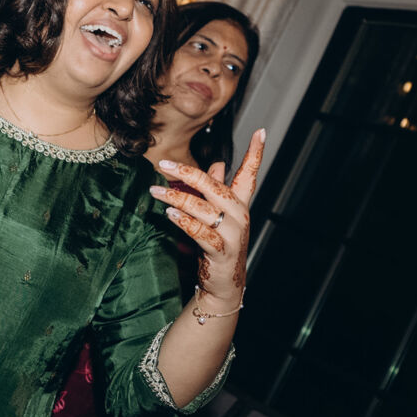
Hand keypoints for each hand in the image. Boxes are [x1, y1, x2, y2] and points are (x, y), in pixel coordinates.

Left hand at [151, 130, 265, 306]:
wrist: (223, 284)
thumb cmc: (219, 244)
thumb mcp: (218, 215)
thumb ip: (217, 189)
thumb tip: (218, 164)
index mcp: (239, 205)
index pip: (250, 175)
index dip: (255, 154)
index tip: (261, 132)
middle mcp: (239, 216)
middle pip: (215, 188)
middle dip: (189, 174)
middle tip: (164, 165)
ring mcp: (233, 235)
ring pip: (203, 209)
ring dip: (177, 198)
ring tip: (156, 191)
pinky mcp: (222, 252)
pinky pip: (201, 233)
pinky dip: (184, 222)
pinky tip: (170, 214)